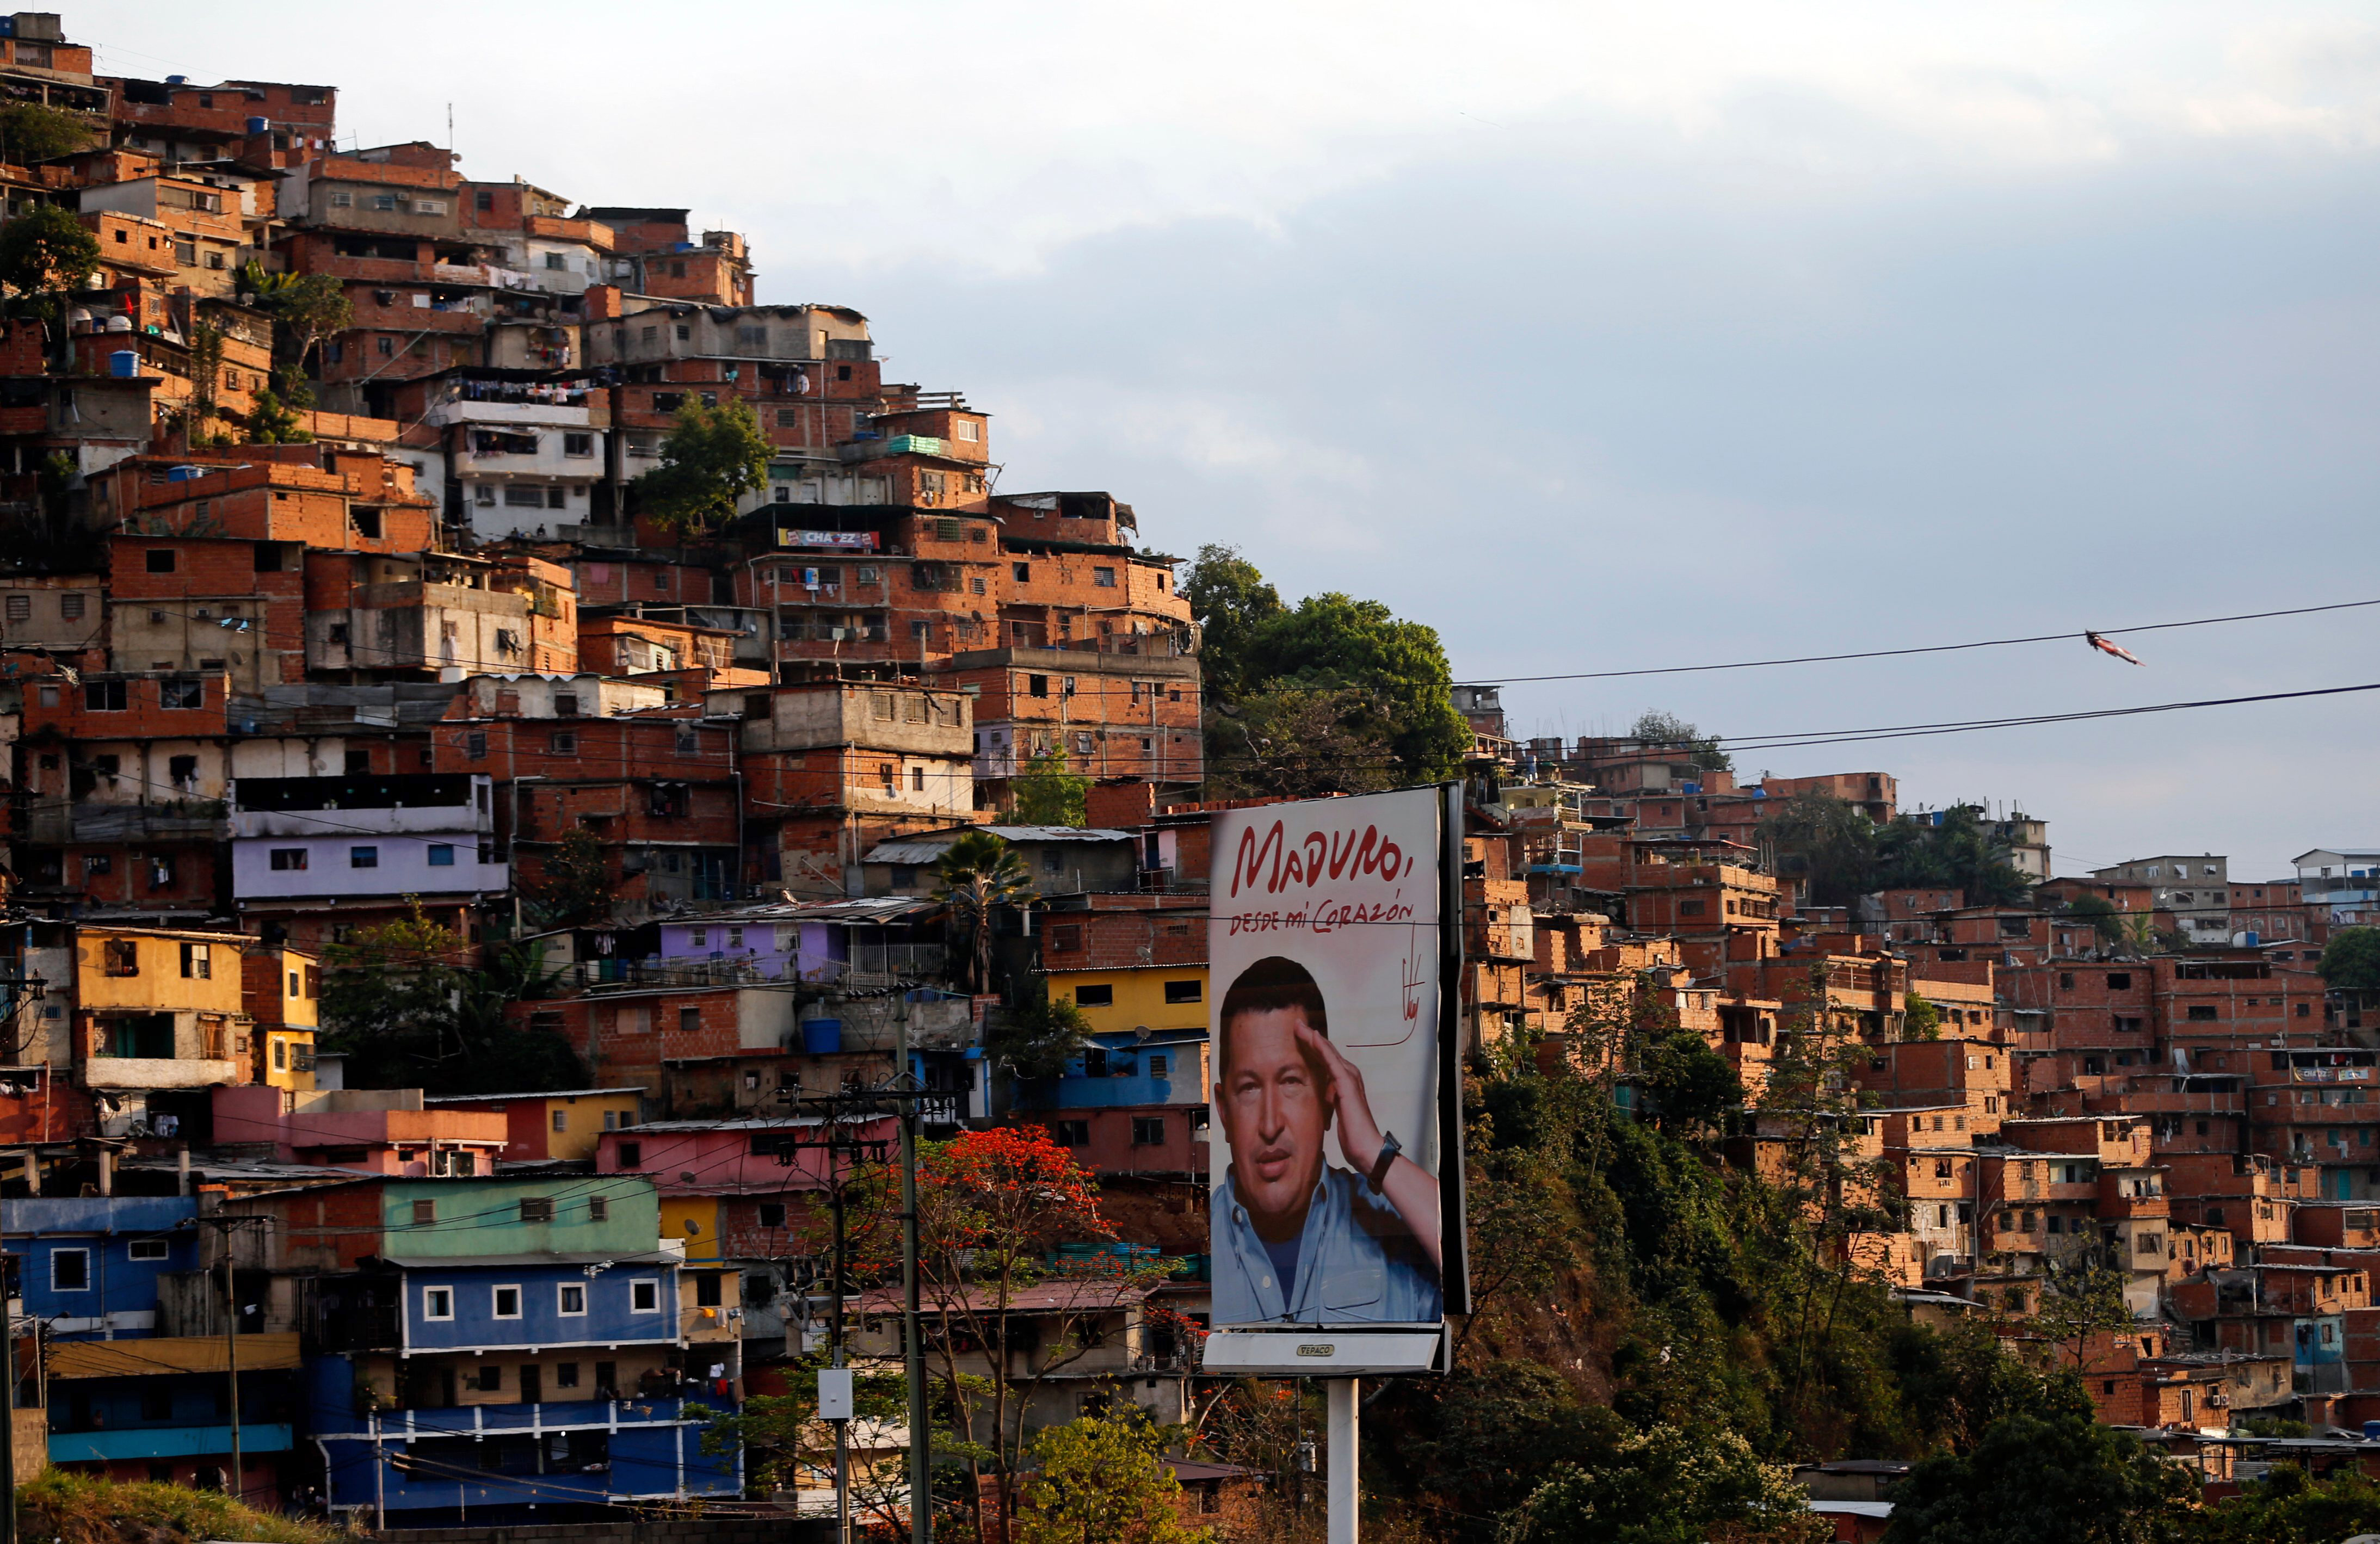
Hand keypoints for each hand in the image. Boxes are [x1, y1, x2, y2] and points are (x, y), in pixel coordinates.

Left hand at [1296, 1022, 1382, 1175]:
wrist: (1366, 1148)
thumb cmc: (1352, 1133)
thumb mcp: (1335, 1112)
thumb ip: (1331, 1100)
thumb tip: (1323, 1095)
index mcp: (1344, 1082)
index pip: (1325, 1059)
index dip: (1312, 1046)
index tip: (1297, 1035)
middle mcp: (1349, 1075)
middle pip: (1326, 1052)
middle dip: (1310, 1038)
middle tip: (1296, 1023)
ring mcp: (1350, 1079)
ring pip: (1328, 1053)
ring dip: (1313, 1038)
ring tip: (1300, 1026)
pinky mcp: (1347, 1085)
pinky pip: (1332, 1062)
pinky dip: (1323, 1049)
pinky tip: (1314, 1038)